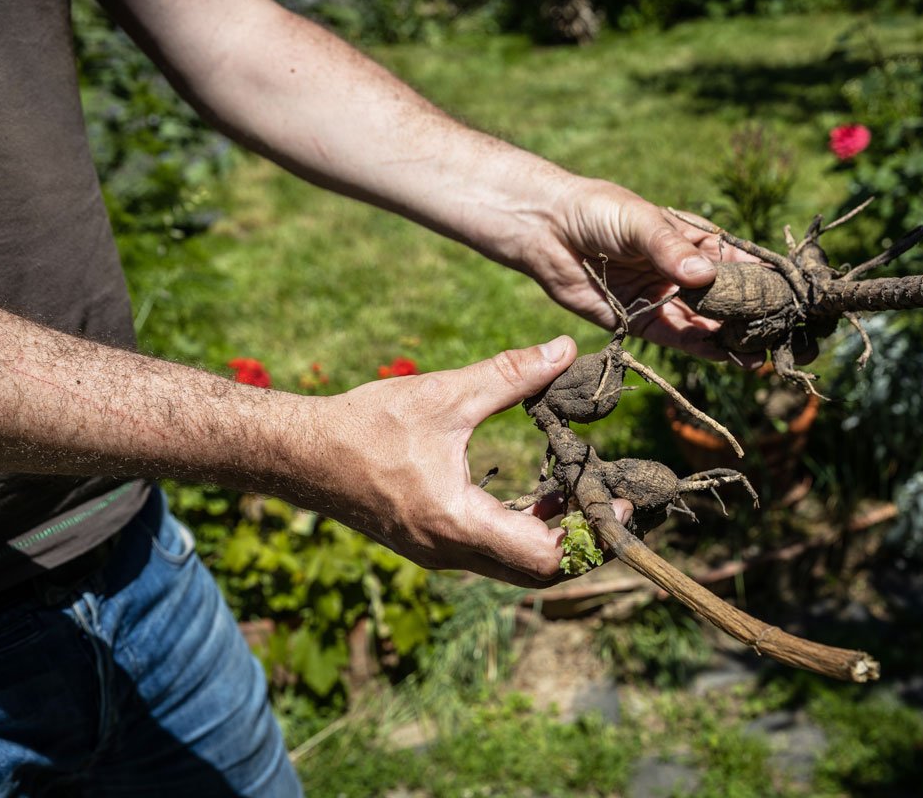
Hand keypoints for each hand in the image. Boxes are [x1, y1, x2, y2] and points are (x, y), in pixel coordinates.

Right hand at [292, 337, 627, 586]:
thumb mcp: (445, 394)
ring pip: (517, 565)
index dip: (592, 535)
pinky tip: (540, 493)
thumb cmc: (367, 426)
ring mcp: (442, 553)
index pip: (547, 556)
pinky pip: (494, 551)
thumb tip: (564, 350)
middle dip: (583, 541)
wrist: (302, 455)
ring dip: (555, 535)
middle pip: (539, 571)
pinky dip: (525, 529)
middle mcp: (454, 552)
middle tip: (612, 502)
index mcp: (460, 524)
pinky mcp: (433, 544)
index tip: (620, 502)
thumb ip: (510, 375)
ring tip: (583, 492)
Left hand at [527, 178, 763, 360]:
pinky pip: (675, 338)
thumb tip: (703, 276)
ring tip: (757, 355)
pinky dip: (700, 348)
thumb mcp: (639, 221)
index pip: (737, 261)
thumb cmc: (597, 211)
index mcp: (693, 241)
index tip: (789, 295)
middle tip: (779, 335)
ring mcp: (663, 298)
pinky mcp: (639, 320)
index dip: (763, 279)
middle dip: (751, 317)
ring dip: (730, 339)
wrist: (545, 229)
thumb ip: (668, 249)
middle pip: (726, 299)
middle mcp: (683, 273)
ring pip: (705, 324)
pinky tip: (725, 357)